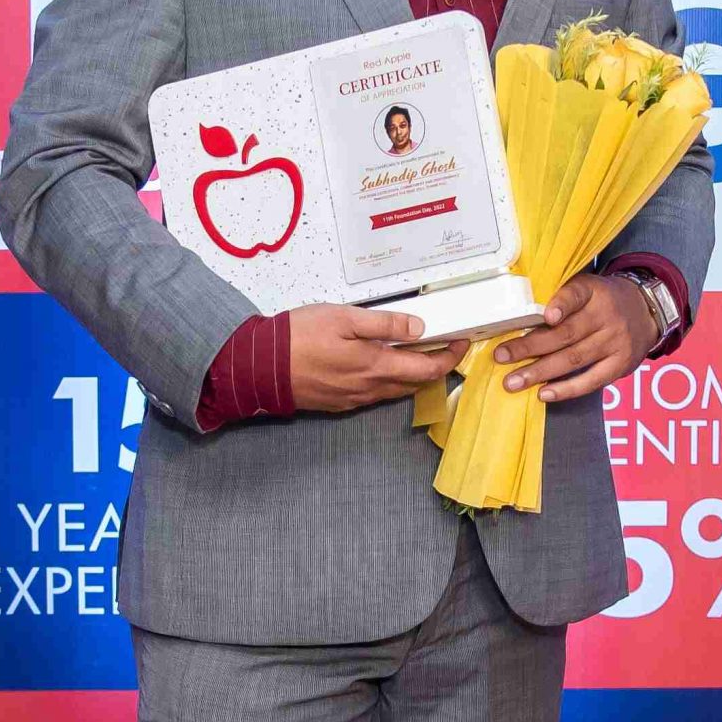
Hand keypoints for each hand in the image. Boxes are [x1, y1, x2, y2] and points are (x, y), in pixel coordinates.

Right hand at [288, 304, 468, 414]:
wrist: (260, 368)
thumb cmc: (297, 338)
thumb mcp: (343, 317)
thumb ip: (384, 325)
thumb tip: (417, 329)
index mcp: (374, 367)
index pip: (426, 369)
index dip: (449, 358)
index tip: (461, 343)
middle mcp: (368, 389)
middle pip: (414, 384)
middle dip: (434, 367)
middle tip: (444, 345)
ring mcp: (353, 399)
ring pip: (394, 391)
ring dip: (411, 375)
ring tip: (416, 353)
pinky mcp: (339, 403)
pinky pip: (374, 395)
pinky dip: (388, 382)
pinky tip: (381, 366)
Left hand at [494, 272, 657, 403]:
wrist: (647, 311)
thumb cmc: (604, 300)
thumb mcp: (588, 287)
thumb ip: (562, 299)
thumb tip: (519, 318)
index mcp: (594, 291)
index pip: (576, 294)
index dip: (562, 304)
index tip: (546, 315)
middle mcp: (606, 316)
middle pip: (566, 334)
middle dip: (530, 347)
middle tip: (502, 356)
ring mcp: (615, 343)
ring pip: (574, 359)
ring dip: (540, 372)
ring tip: (513, 381)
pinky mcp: (620, 365)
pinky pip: (591, 381)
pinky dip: (566, 389)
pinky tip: (544, 393)